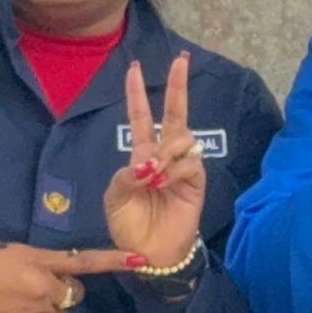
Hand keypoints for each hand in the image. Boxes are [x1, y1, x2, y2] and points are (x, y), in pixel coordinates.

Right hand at [0, 243, 139, 312]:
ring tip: (18, 296)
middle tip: (36, 281)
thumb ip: (40, 262)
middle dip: (63, 290)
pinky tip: (8, 310)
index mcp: (39, 263)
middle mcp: (43, 290)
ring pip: (57, 312)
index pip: (83, 262)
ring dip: (47, 305)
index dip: (113, 261)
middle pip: (73, 294)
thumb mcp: (11, 252)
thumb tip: (54, 273)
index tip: (138, 260)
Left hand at [105, 51, 204, 267]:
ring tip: (153, 173)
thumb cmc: (130, 224)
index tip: (134, 68)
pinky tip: (163, 182)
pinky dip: (174, 169)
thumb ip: (126, 175)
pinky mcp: (196, 180)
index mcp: (140, 154)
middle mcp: (163, 155)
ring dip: (165, 149)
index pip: (140, 117)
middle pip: (173, 114)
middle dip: (177, 86)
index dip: (137, 93)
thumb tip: (148, 163)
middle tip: (180, 61)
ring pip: (181, 137)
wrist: (151, 252)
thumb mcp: (115, 197)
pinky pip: (190, 162)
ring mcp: (182, 166)